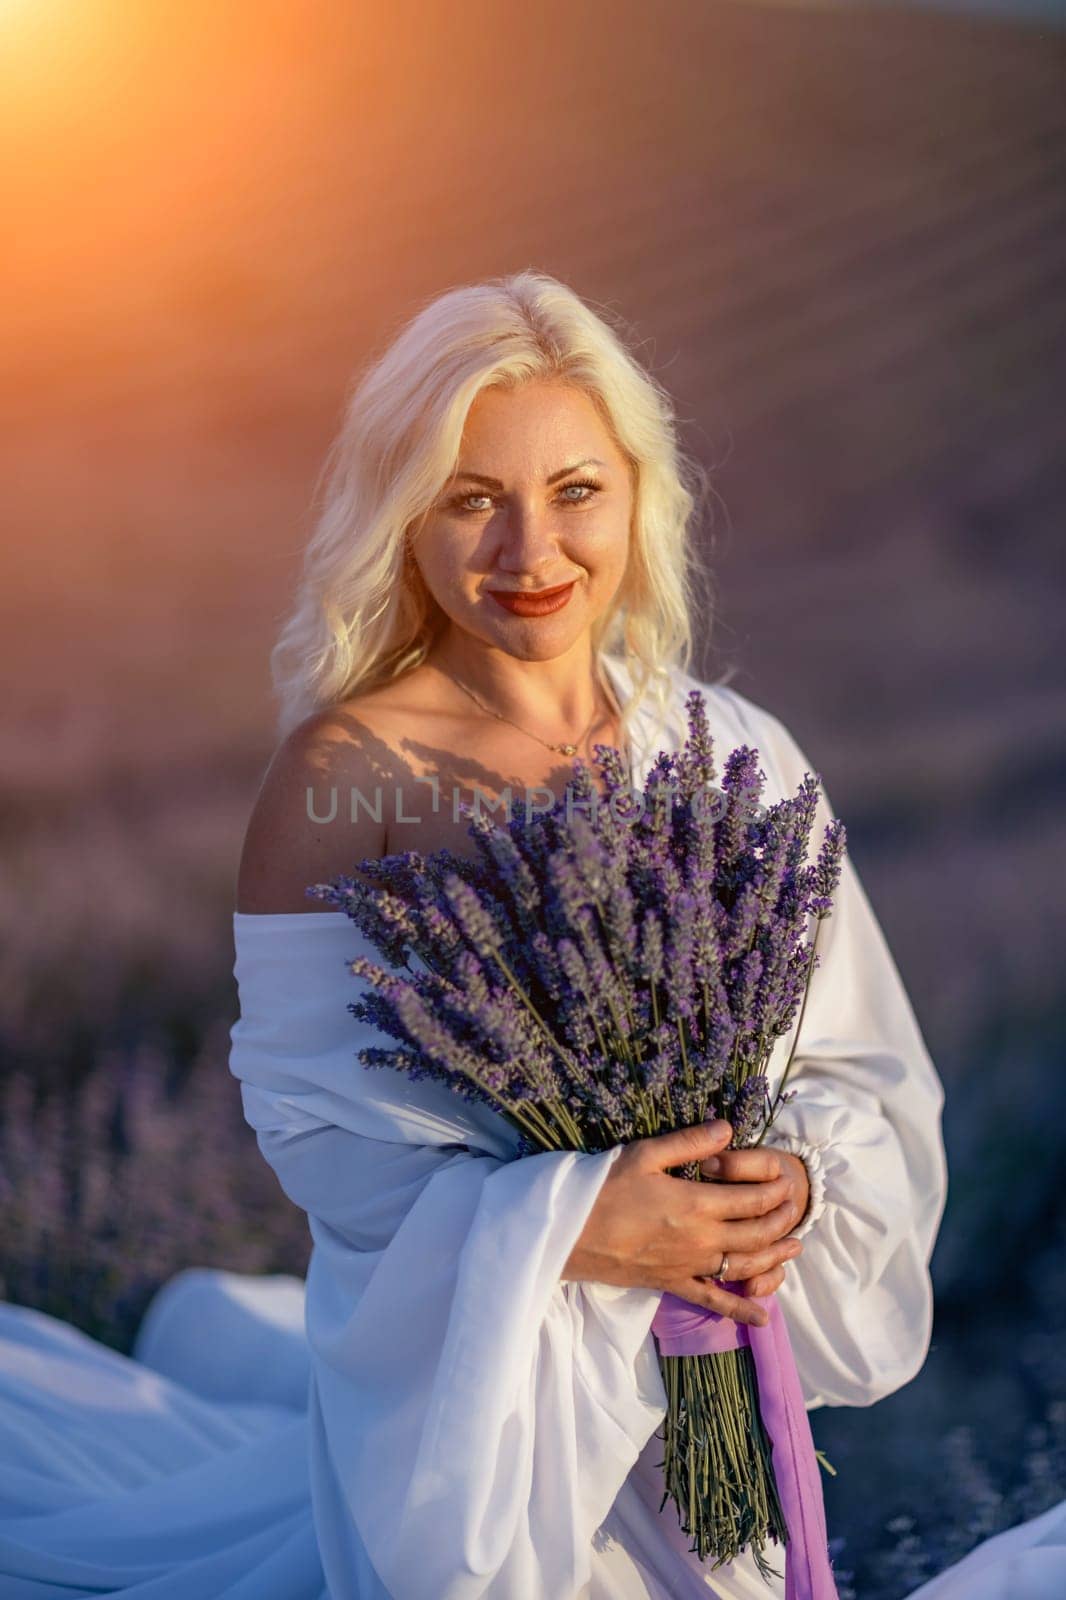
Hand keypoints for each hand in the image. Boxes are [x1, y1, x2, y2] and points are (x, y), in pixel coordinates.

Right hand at [560, 1119, 803, 1326]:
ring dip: (775, 1258)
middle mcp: (701, 1239)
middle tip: (796, 1209)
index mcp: (697, 1203)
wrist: (569, 1234)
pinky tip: (763, 1317)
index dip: (775, 1190)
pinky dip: (741, 1310)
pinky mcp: (673, 1284)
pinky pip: (714, 1301)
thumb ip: (689, 1142)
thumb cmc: (603, 1188)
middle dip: (782, 1220)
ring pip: (746, 1265)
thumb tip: (729, 1128)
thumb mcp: (644, 1154)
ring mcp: (690, 1266)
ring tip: (796, 1249)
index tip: (788, 1180)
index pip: (752, 1198)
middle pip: (757, 1232)